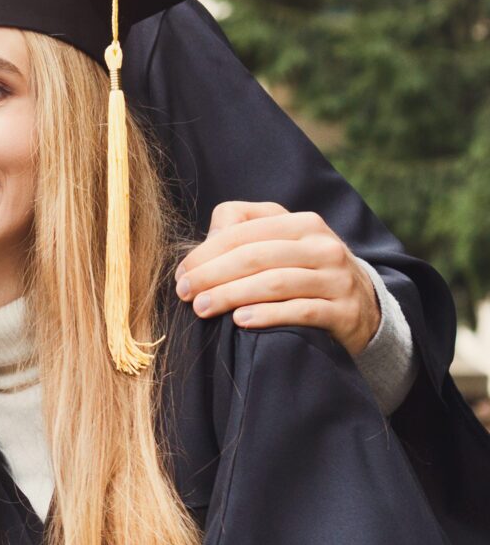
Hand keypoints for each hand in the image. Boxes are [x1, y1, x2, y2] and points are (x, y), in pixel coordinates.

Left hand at [176, 201, 378, 353]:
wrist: (363, 304)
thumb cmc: (303, 270)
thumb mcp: (280, 242)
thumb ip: (242, 229)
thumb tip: (206, 241)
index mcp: (303, 224)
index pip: (243, 233)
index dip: (206, 253)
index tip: (181, 274)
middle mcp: (323, 246)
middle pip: (256, 256)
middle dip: (213, 274)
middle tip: (185, 293)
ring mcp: (337, 278)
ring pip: (276, 282)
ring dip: (232, 295)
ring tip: (203, 308)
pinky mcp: (344, 310)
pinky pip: (301, 310)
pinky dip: (268, 315)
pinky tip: (240, 320)